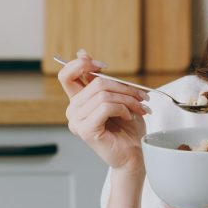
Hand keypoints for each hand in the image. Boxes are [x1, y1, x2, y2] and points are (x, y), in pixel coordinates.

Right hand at [58, 49, 149, 170]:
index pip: (66, 74)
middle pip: (95, 82)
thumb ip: (101, 79)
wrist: (134, 154)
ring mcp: (77, 122)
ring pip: (103, 94)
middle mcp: (73, 111)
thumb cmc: (128, 129)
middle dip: (123, 87)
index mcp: (78, 101)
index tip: (103, 66)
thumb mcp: (117, 97)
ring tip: (138, 108)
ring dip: (127, 99)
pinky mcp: (86, 130)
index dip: (82, 64)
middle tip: (141, 95)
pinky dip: (123, 109)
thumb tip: (82, 52)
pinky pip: (105, 107)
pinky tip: (128, 117)